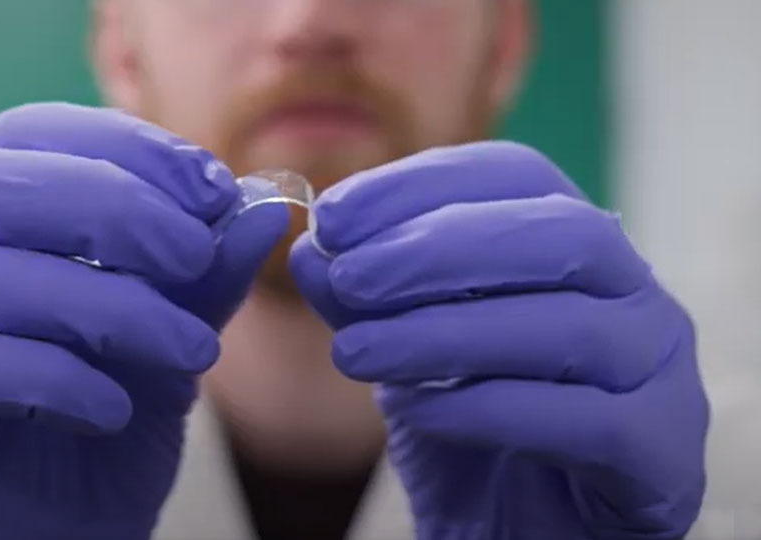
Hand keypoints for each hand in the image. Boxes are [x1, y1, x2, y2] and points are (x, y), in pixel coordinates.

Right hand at [0, 103, 287, 539]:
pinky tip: (114, 410)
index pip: (31, 136)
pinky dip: (55, 378)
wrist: (50, 537)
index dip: (123, 147)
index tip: (210, 189)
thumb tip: (260, 209)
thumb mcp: (169, 345)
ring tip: (192, 353)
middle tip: (197, 255)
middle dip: (113, 208)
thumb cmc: (98, 427)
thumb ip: (205, 281)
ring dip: (111, 307)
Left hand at [290, 142, 708, 539]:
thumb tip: (311, 251)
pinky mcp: (662, 455)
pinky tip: (417, 413)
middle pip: (557, 236)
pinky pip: (582, 421)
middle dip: (437, 250)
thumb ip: (364, 301)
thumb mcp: (403, 351)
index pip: (515, 176)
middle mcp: (633, 293)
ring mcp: (660, 371)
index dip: (420, 186)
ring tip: (355, 353)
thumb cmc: (471, 426)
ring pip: (567, 328)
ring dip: (445, 334)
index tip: (332, 216)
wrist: (518, 531)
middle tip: (350, 278)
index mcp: (576, 246)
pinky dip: (488, 410)